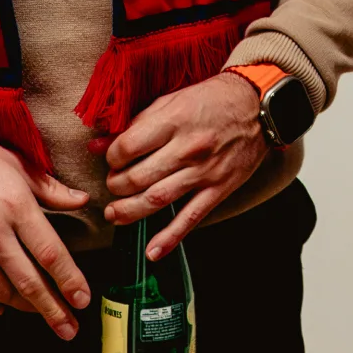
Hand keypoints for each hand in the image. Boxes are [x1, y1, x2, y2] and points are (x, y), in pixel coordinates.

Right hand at [0, 138, 94, 338]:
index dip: (70, 282)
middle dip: (54, 310)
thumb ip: (51, 188)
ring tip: (37, 310)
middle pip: (30, 284)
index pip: (51, 254)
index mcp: (15, 207)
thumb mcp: (17, 165)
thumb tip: (82, 200)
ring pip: (2, 293)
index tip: (82, 299)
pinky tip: (0, 307)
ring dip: (24, 306)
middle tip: (69, 328)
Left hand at [101, 72, 269, 258]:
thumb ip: (133, 125)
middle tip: (113, 186)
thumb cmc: (209, 101)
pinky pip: (191, 217)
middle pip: (138, 177)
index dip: (112, 158)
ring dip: (130, 211)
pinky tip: (152, 251)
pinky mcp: (218, 189)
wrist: (255, 107)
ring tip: (114, 215)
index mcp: (172, 121)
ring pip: (157, 199)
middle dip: (116, 186)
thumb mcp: (169, 102)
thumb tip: (96, 144)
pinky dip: (170, 237)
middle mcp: (187, 148)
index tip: (111, 159)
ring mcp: (203, 172)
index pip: (127, 148)